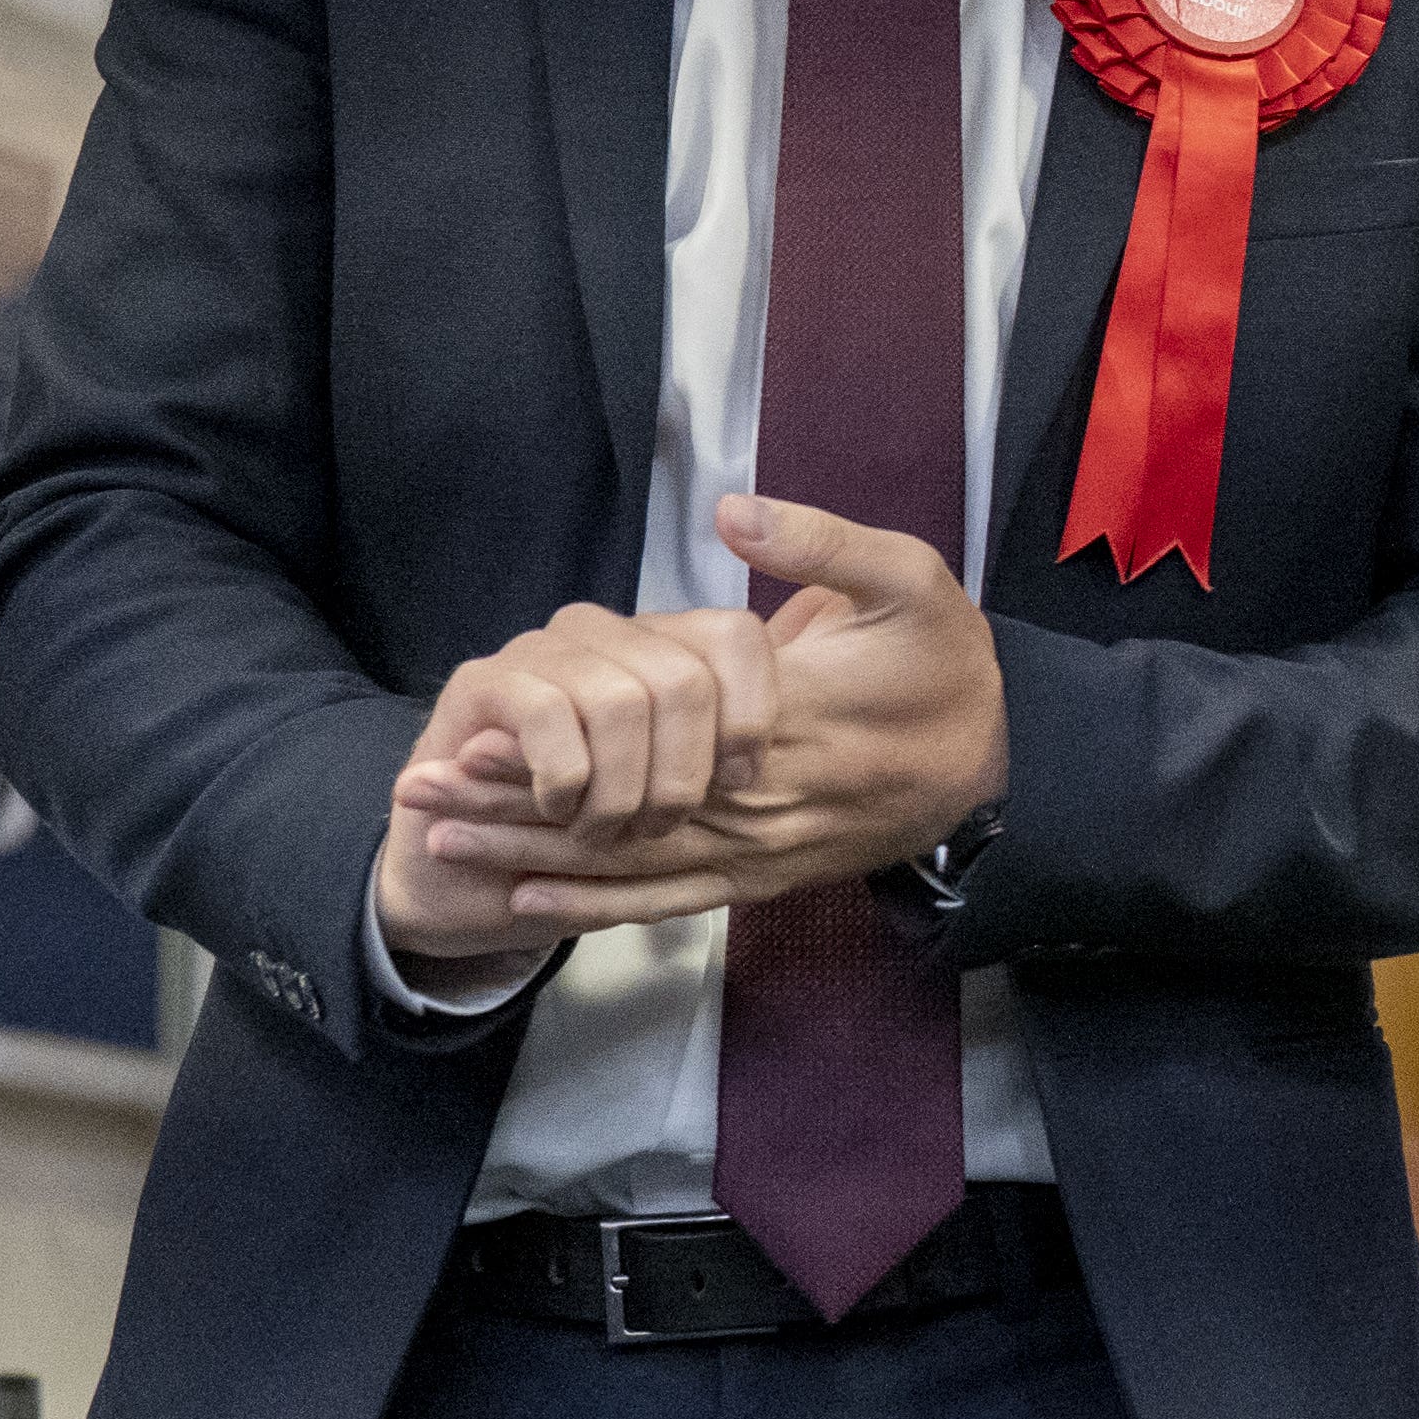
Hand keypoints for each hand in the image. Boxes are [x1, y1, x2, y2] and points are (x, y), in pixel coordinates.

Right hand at [372, 597, 784, 965]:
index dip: (749, 712)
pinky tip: (559, 810)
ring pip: (619, 701)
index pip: (735, 637)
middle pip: (683, 679)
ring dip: (618, 791)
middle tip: (656, 829)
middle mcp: (608, 633)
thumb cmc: (591, 830)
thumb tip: (804, 747)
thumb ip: (736, 760)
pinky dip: (564, 781)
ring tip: (603, 832)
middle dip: (680, 775)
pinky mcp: (483, 683)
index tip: (740, 780)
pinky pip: (547, 715)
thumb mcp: (679, 797)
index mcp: (664, 644)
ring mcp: (542, 651)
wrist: (467, 863)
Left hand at [399, 499, 1008, 930]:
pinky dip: (602, 906)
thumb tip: (732, 511)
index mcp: (784, 716)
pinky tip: (533, 903)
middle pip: (614, 813)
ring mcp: (763, 848)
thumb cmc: (951, 666)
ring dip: (532, 859)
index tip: (470, 731)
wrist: (1004, 766)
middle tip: (415, 795)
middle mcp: (760, 794)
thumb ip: (822, 543)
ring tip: (440, 846)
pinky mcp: (769, 878)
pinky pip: (675, 900)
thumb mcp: (913, 579)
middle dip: (509, 808)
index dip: (556, 744)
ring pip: (631, 864)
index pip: (643, 738)